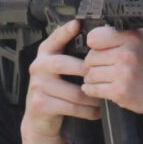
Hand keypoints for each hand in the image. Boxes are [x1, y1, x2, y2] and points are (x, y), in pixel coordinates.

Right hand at [23, 19, 98, 139]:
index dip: (65, 31)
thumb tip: (99, 43)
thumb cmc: (56, 92)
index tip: (77, 24)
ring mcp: (37, 86)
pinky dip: (87, 111)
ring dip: (92, 97)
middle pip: (64, 64)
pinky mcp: (40, 104)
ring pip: (74, 92)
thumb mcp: (59, 71)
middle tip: (105, 78)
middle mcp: (38, 66)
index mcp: (45, 54)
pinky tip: (95, 112)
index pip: (54, 39)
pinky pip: (71, 107)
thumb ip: (71, 57)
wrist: (39, 119)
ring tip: (103, 98)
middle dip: (87, 72)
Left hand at [81, 26, 142, 116]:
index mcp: (132, 38)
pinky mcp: (120, 92)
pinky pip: (92, 89)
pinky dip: (93, 90)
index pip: (94, 37)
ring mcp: (123, 74)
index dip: (94, 44)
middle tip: (103, 67)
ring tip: (105, 78)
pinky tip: (103, 88)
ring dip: (93, 78)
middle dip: (92, 64)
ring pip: (90, 74)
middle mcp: (127, 54)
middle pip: (90, 57)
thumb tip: (92, 35)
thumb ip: (120, 34)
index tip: (99, 49)